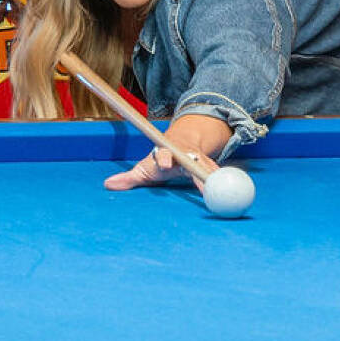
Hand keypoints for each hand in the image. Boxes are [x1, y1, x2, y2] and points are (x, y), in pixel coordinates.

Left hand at [104, 112, 233, 189]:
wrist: (182, 144)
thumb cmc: (160, 160)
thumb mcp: (144, 169)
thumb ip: (129, 178)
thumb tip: (107, 185)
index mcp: (166, 153)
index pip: (164, 153)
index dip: (163, 157)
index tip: (163, 163)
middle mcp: (185, 154)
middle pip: (192, 161)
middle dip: (198, 170)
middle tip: (203, 185)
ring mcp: (200, 159)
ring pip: (209, 168)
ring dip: (215, 179)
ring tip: (221, 193)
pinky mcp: (212, 167)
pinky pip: (219, 176)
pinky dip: (225, 184)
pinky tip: (231, 196)